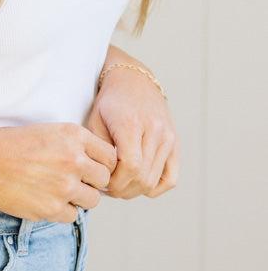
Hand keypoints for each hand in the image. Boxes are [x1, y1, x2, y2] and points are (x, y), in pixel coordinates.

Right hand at [0, 121, 117, 223]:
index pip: (110, 156)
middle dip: (92, 182)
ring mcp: (64, 185)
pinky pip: (73, 216)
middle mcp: (73, 159)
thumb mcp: (49, 131)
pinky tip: (47, 199)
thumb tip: (99, 166)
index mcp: (74, 135)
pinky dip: (63, 211)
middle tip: (75, 180)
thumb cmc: (13, 143)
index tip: (91, 167)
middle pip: (104, 179)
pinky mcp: (52, 208)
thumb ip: (76, 145)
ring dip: (79, 198)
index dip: (102, 163)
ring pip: (92, 200)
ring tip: (60, 190)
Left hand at [83, 63, 179, 198]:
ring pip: (154, 181)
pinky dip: (154, 187)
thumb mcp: (95, 120)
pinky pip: (170, 179)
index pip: (130, 166)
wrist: (133, 81)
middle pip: (142, 177)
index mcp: (132, 123)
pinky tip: (138, 182)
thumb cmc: (110, 101)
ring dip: (135, 190)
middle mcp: (155, 130)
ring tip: (120, 184)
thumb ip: (98, 149)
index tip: (102, 181)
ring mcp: (168, 137)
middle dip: (122, 189)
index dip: (115, 181)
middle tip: (108, 187)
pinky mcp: (175, 143)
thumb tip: (101, 179)